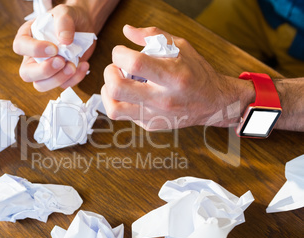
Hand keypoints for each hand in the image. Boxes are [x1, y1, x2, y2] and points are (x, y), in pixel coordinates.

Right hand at [13, 4, 94, 91]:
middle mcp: (33, 55)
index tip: (53, 48)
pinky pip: (62, 85)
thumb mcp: (66, 12)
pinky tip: (83, 65)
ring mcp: (45, 68)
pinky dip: (74, 79)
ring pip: (41, 85)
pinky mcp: (59, 75)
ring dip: (58, 79)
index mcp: (28, 36)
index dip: (35, 50)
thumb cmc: (69, 18)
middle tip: (61, 61)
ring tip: (73, 66)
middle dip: (44, 71)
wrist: (84, 25)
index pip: (20, 46)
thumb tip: (64, 41)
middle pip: (26, 73)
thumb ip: (63, 22)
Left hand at [101, 25, 254, 129]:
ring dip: (107, 92)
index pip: (135, 63)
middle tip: (115, 68)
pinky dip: (119, 101)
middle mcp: (163, 99)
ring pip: (114, 109)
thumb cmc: (196, 73)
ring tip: (115, 83)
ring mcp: (155, 115)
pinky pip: (124, 115)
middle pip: (118, 88)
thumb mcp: (182, 47)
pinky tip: (128, 93)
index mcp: (173, 76)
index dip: (119, 54)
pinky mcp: (151, 125)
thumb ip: (154, 36)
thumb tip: (127, 30)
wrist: (212, 103)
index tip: (120, 51)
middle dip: (109, 73)